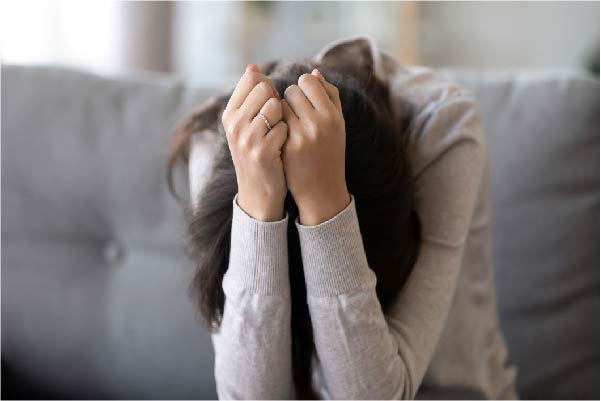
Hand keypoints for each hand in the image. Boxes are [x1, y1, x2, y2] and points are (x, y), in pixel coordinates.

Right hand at [222, 64, 287, 221]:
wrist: (258, 193)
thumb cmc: (258, 154)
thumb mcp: (246, 126)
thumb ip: (249, 97)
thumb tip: (252, 66)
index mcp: (229, 114)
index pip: (252, 78)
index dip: (268, 87)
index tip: (271, 104)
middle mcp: (234, 123)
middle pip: (265, 88)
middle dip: (277, 100)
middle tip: (276, 121)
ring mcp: (247, 137)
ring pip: (275, 105)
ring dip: (284, 118)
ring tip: (279, 134)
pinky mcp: (263, 151)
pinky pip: (285, 126)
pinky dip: (289, 135)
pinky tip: (284, 148)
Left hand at [281, 69, 349, 225]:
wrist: (322, 189)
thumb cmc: (330, 152)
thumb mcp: (337, 125)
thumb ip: (330, 97)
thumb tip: (315, 72)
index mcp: (333, 115)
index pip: (309, 81)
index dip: (303, 87)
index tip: (303, 97)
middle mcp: (319, 123)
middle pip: (292, 90)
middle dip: (290, 98)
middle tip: (295, 112)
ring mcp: (301, 135)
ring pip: (279, 104)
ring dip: (280, 109)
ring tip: (288, 123)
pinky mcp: (286, 146)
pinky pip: (274, 121)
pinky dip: (275, 123)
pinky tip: (280, 133)